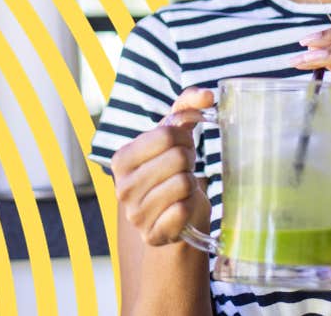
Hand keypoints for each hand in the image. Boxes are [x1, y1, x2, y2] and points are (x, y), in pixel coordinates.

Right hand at [111, 87, 213, 245]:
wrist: (175, 215)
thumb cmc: (172, 169)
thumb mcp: (175, 134)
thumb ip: (188, 105)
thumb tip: (209, 95)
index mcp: (121, 159)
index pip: (166, 135)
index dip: (184, 138)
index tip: (182, 148)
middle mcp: (122, 187)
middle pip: (177, 158)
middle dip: (189, 161)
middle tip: (184, 169)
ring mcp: (135, 215)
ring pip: (183, 184)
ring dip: (191, 184)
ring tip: (182, 188)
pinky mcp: (152, 235)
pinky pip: (184, 211)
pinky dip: (190, 206)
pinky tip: (182, 208)